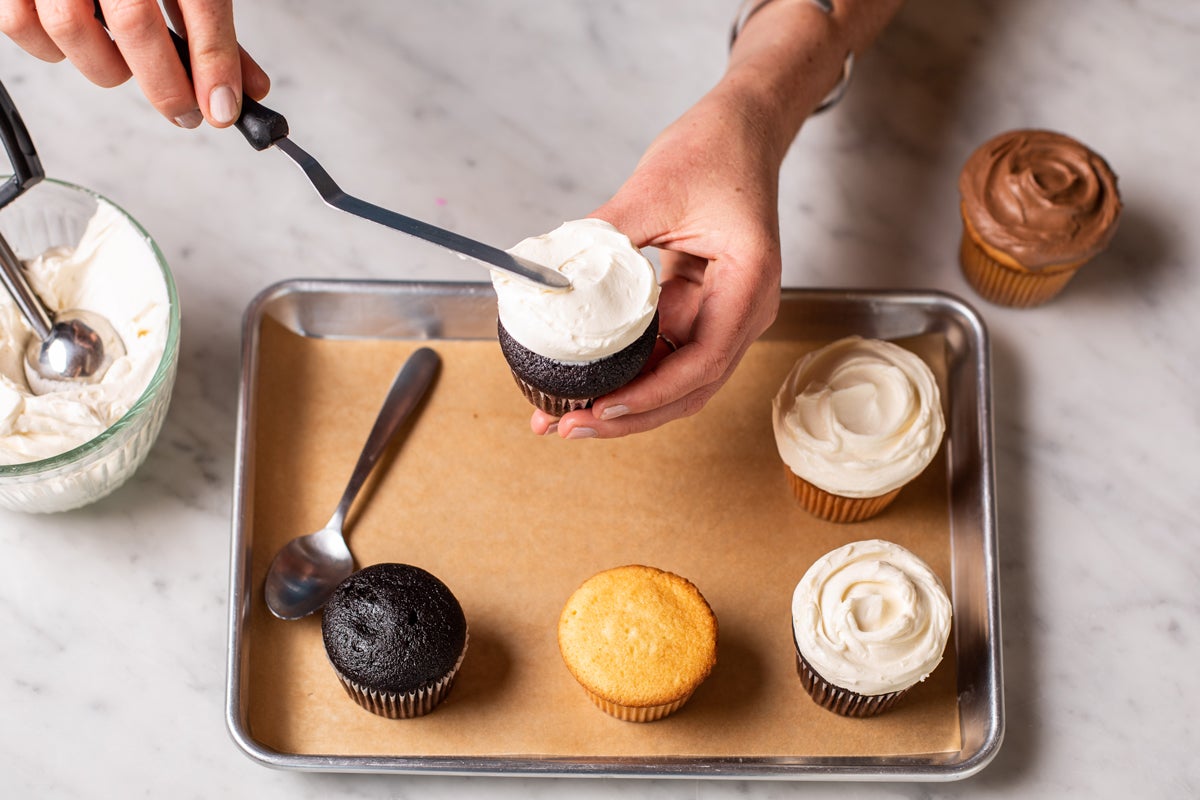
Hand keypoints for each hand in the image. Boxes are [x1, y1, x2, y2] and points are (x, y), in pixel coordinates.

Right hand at [0, 0, 268, 127]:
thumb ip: (208, 28)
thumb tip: (242, 88)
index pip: (201, 4)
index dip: (215, 64)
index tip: (223, 109)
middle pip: (135, 24)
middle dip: (166, 85)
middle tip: (184, 111)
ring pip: (70, 29)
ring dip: (107, 68)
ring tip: (127, 66)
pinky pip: (20, 25)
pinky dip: (52, 50)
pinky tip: (82, 46)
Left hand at [530, 84, 783, 438]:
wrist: (743, 128)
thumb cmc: (717, 149)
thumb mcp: (654, 186)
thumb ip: (604, 234)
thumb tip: (548, 273)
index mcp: (748, 284)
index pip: (702, 362)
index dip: (651, 395)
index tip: (602, 408)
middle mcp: (744, 310)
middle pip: (689, 387)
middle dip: (628, 416)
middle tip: (567, 425)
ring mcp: (724, 314)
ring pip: (676, 380)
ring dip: (624, 400)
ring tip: (565, 412)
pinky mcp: (702, 309)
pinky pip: (665, 353)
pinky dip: (628, 370)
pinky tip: (587, 378)